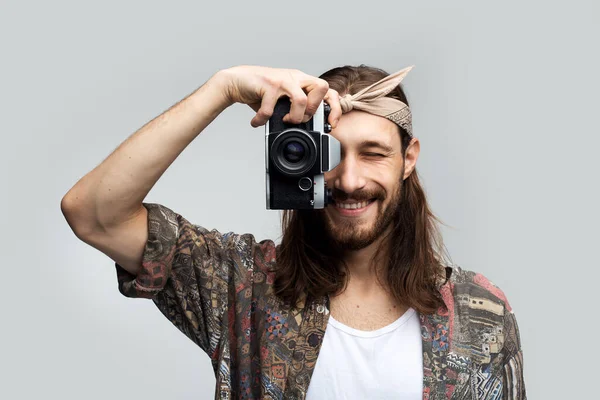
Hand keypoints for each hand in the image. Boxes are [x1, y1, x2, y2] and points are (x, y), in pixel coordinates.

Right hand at [217, 65, 341, 127]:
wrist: (236, 81)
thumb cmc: (260, 92)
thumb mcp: (281, 101)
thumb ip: (293, 110)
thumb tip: (304, 129)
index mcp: (301, 81)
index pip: (328, 90)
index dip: (335, 107)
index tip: (331, 124)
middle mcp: (295, 77)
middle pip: (322, 87)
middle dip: (314, 109)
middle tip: (301, 118)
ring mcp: (282, 80)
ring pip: (301, 99)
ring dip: (295, 116)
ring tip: (284, 121)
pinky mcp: (268, 84)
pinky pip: (270, 108)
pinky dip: (263, 119)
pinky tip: (257, 121)